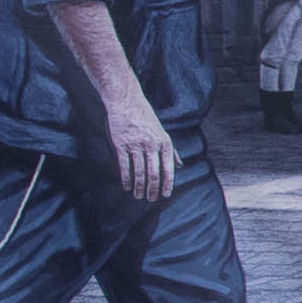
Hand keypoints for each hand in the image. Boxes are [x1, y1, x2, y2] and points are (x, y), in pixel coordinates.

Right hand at [103, 85, 176, 204]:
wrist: (126, 102)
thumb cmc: (145, 118)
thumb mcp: (162, 132)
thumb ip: (171, 150)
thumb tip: (180, 165)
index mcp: (164, 142)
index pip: (168, 168)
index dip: (167, 184)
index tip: (165, 195)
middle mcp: (152, 145)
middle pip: (154, 173)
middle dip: (153, 189)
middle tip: (151, 199)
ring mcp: (136, 145)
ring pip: (139, 172)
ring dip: (139, 186)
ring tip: (138, 196)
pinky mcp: (121, 145)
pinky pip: (124, 166)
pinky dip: (126, 178)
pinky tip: (126, 186)